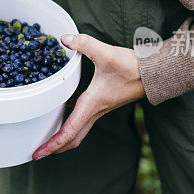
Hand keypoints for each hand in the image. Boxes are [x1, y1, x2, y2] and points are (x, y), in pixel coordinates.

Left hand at [32, 34, 144, 159]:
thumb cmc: (133, 67)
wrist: (156, 72)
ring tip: (47, 136)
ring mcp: (101, 109)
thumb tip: (65, 39)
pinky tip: (63, 108)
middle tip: (38, 153)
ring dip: (63, 136)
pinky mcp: (104, 102)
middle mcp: (95, 111)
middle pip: (73, 138)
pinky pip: (84, 118)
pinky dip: (71, 121)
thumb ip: (84, 44)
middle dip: (55, 148)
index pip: (69, 132)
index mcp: (92, 105)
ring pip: (79, 130)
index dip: (52, 145)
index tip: (37, 155)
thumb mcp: (106, 53)